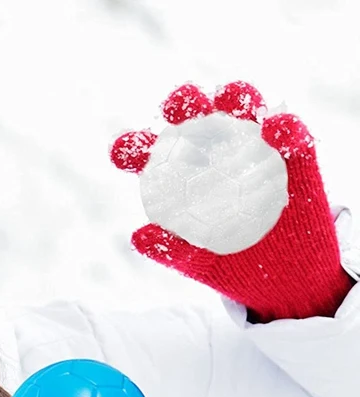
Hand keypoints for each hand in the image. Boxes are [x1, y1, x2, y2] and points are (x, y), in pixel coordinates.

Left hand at [110, 81, 353, 320]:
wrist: (284, 279)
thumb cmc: (232, 267)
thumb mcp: (198, 262)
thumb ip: (171, 249)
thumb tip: (139, 236)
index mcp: (183, 180)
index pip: (153, 157)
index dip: (132, 147)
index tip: (120, 150)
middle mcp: (217, 155)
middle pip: (196, 119)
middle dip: (182, 103)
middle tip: (175, 107)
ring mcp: (256, 150)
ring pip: (245, 113)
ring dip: (236, 97)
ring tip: (227, 97)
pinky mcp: (295, 156)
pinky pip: (292, 138)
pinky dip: (285, 129)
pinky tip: (276, 128)